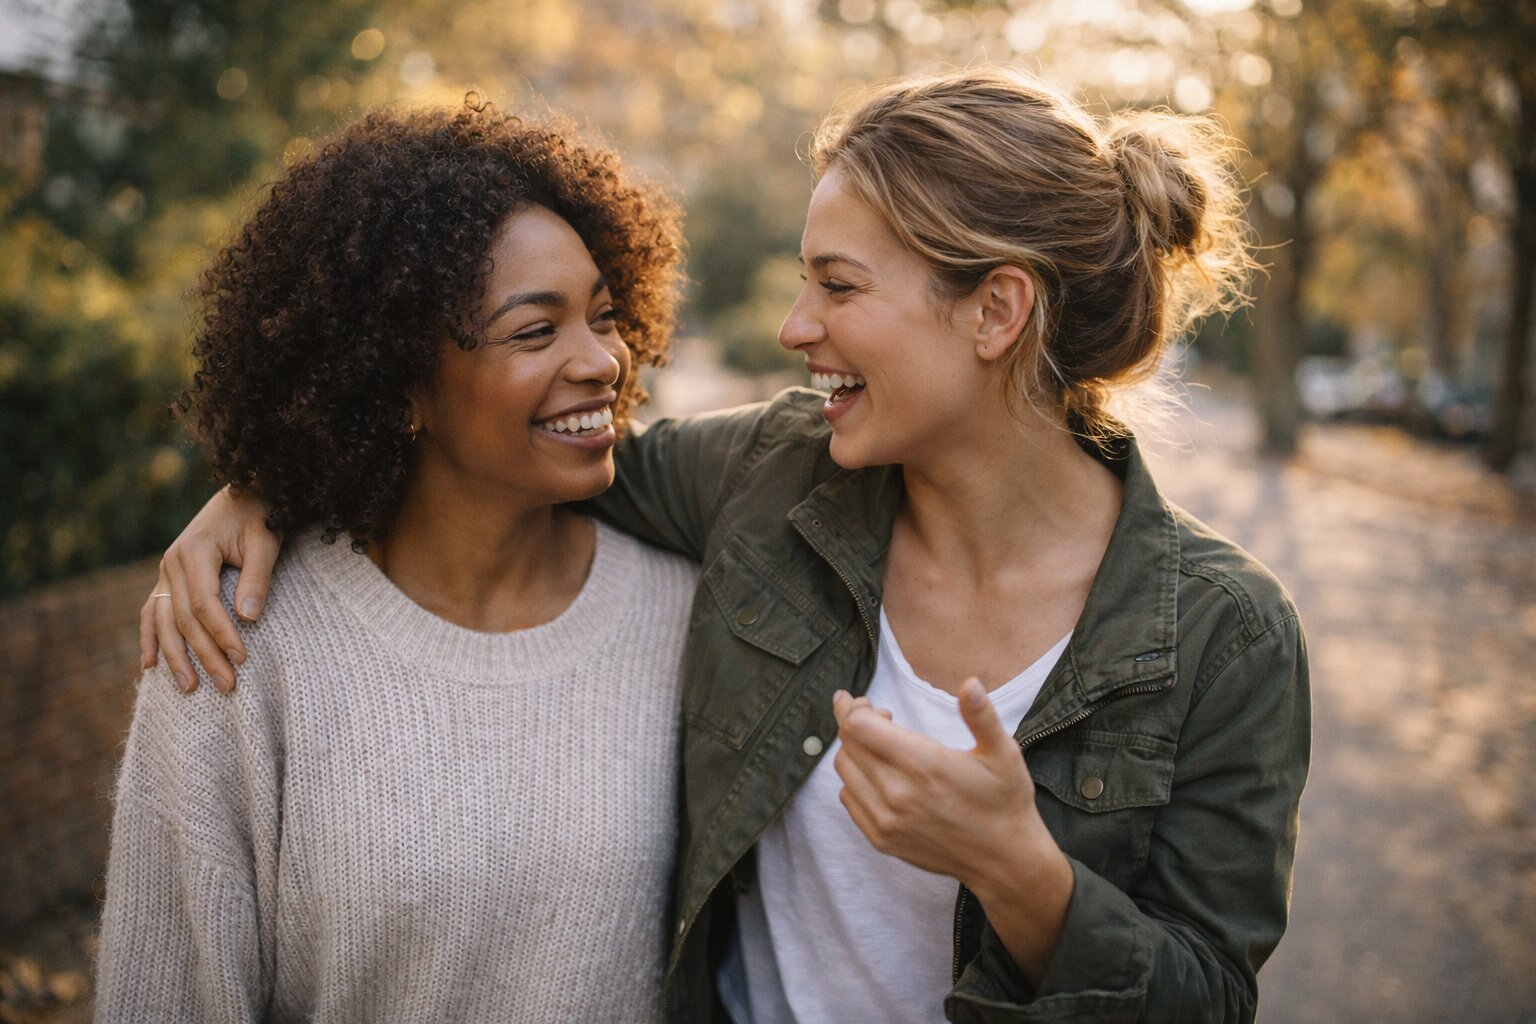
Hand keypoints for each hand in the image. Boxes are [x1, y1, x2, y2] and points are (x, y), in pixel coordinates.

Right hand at [138, 486, 279, 693]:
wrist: (245, 492)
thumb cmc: (260, 517)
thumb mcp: (266, 542)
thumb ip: (257, 578)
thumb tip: (247, 618)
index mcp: (194, 551)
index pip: (204, 605)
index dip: (221, 634)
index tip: (242, 660)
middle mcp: (172, 562)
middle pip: (183, 619)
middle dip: (204, 655)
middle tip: (226, 685)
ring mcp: (166, 570)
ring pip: (162, 621)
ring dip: (174, 656)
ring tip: (189, 687)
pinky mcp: (168, 577)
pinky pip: (152, 612)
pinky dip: (149, 638)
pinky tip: (149, 665)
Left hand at [831, 679, 1072, 980]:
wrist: (1004, 860)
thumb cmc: (1005, 801)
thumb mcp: (1003, 753)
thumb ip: (982, 716)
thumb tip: (970, 684)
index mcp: (922, 764)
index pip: (858, 727)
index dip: (854, 708)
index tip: (865, 701)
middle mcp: (896, 794)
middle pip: (848, 745)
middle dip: (853, 722)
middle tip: (878, 716)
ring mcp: (886, 820)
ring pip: (844, 771)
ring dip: (853, 751)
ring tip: (880, 744)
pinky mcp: (882, 840)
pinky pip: (849, 800)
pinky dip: (855, 780)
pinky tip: (879, 775)